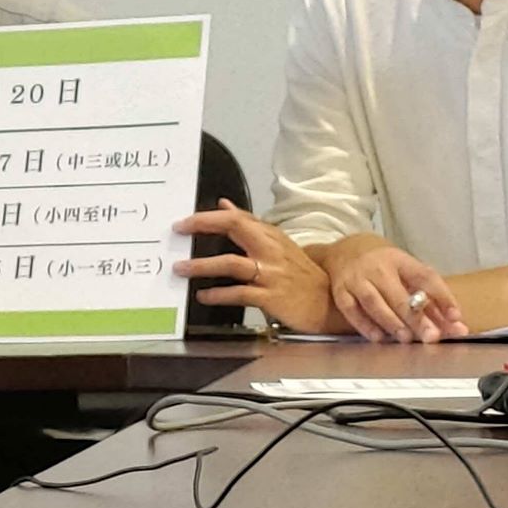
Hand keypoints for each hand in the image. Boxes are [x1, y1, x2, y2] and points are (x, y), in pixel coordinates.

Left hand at [172, 199, 342, 333]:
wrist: (328, 303)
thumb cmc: (302, 274)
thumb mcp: (277, 243)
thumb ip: (249, 224)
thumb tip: (223, 204)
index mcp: (270, 235)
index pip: (236, 216)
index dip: (208, 216)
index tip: (185, 220)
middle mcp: (270, 249)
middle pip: (234, 227)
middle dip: (203, 225)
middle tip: (179, 230)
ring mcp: (271, 273)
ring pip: (231, 263)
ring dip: (202, 265)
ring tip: (181, 269)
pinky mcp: (272, 297)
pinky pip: (240, 293)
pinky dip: (219, 294)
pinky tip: (204, 296)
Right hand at [321, 233, 467, 343]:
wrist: (343, 251)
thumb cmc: (382, 265)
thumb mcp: (406, 271)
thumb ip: (430, 299)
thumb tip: (457, 326)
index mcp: (399, 259)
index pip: (424, 277)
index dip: (442, 296)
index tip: (456, 317)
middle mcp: (377, 267)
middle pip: (397, 293)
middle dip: (415, 317)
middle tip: (431, 336)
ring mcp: (356, 278)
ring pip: (374, 302)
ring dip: (391, 321)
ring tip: (406, 338)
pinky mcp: (340, 291)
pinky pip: (351, 309)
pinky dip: (364, 324)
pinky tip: (378, 337)